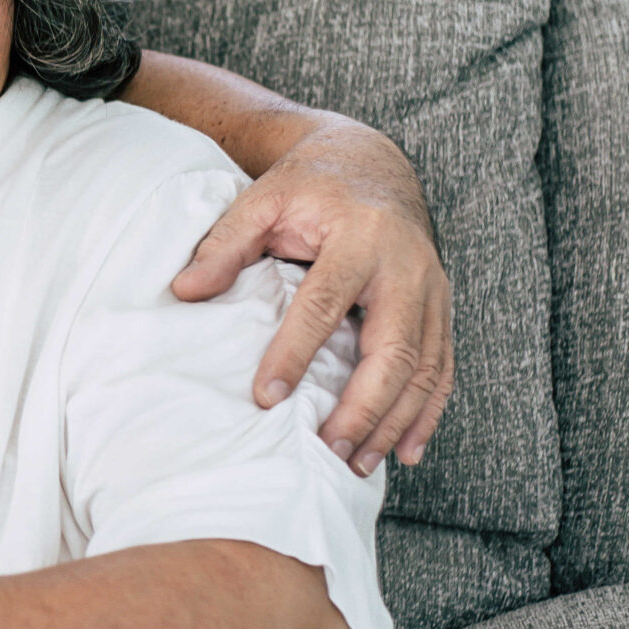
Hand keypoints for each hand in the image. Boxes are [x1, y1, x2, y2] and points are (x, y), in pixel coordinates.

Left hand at [173, 117, 452, 473]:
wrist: (372, 164)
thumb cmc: (310, 186)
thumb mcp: (262, 200)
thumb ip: (225, 244)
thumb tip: (184, 291)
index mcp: (360, 236)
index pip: (325, 303)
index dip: (295, 353)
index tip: (265, 397)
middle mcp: (406, 267)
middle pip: (392, 348)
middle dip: (362, 407)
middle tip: (328, 450)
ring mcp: (433, 290)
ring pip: (424, 367)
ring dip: (394, 421)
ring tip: (357, 464)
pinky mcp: (442, 308)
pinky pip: (443, 368)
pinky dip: (426, 413)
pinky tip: (405, 452)